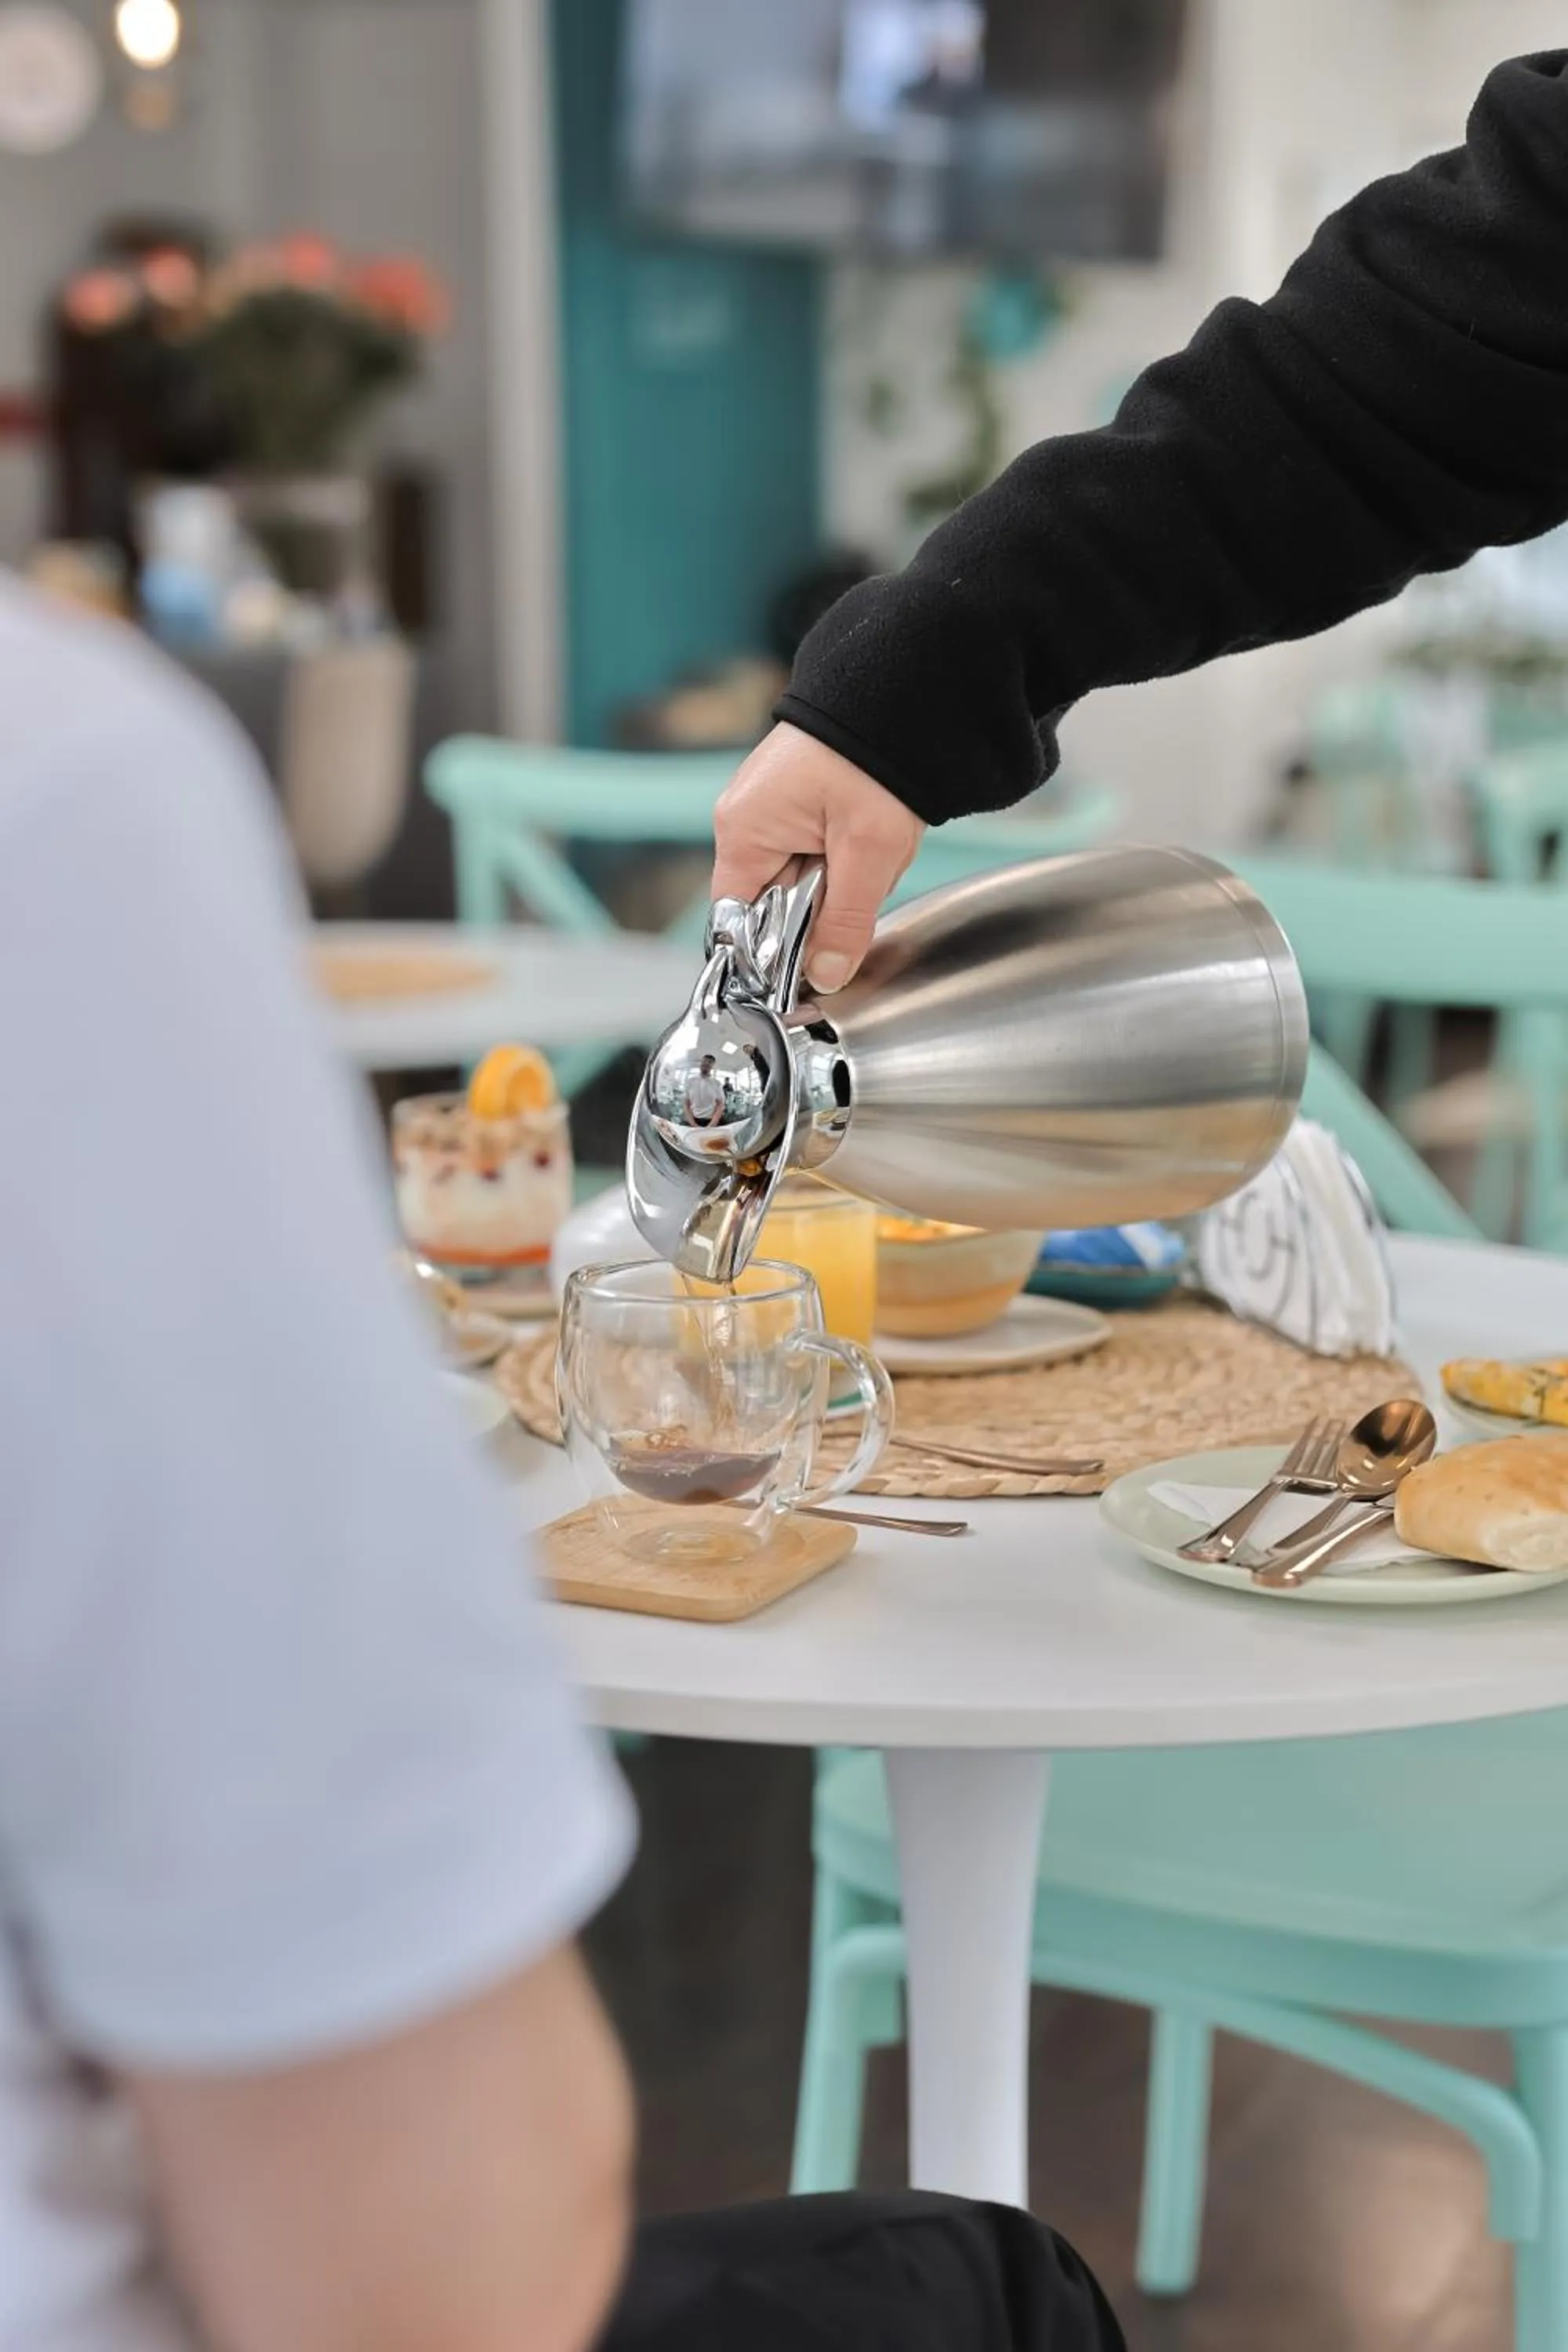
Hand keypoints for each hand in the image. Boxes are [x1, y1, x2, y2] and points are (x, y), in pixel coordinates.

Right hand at [712, 723, 924, 992]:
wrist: (905, 691)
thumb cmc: (874, 757)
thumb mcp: (868, 853)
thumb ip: (845, 923)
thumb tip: (825, 977)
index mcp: (743, 831)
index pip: (738, 920)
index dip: (773, 951)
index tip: (810, 967)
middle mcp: (743, 818)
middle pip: (771, 902)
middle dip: (820, 907)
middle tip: (861, 879)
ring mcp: (768, 806)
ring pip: (799, 878)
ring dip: (839, 880)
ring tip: (871, 845)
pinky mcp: (795, 798)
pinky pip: (813, 849)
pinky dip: (845, 855)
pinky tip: (868, 834)